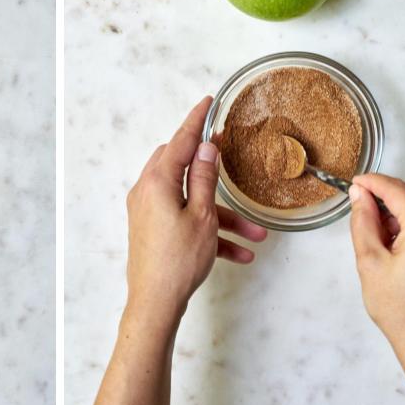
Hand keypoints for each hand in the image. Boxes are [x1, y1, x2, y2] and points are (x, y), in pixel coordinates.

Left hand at [125, 96, 266, 325]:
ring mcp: (148, 211)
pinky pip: (185, 221)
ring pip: (191, 201)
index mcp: (158, 180)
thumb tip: (207, 148)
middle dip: (211, 168)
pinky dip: (210, 232)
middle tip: (229, 156)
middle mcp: (148, 191)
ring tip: (255, 235)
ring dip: (223, 216)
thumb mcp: (202, 215)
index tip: (208, 102)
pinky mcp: (153, 229)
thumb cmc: (178, 260)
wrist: (155, 302)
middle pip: (182, 166)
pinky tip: (240, 253)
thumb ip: (205, 178)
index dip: (197, 120)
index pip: (181, 141)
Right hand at [349, 174, 404, 366]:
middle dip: (388, 194)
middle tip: (366, 214)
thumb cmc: (401, 310)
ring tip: (384, 235)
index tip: (355, 184)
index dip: (371, 182)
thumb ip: (363, 220)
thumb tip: (360, 195)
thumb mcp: (369, 261)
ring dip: (402, 206)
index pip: (396, 188)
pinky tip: (400, 241)